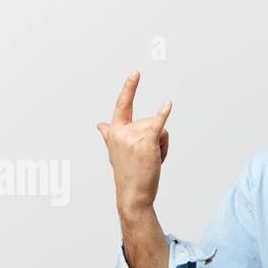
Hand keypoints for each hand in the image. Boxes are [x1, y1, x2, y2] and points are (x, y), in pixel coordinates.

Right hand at [97, 71, 171, 215]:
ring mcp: (133, 136)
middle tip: (146, 158)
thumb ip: (109, 135)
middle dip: (155, 140)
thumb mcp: (115, 151)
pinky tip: (167, 105)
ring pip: (159, 130)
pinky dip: (163, 114)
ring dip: (162, 147)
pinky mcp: (145, 143)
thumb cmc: (127, 174)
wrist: (132, 194)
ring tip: (151, 161)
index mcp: (114, 131)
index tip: (136, 73)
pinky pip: (157, 125)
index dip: (130, 88)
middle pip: (150, 122)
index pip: (122, 105)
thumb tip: (100, 124)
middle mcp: (121, 131)